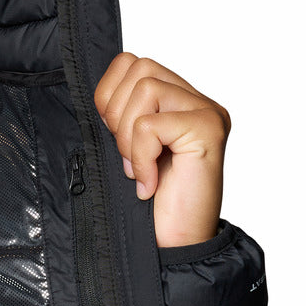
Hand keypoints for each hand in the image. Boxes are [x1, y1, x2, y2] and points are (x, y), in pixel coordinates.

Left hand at [93, 53, 229, 247]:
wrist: (172, 243)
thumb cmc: (148, 200)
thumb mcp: (124, 147)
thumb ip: (120, 113)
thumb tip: (97, 89)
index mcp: (177, 99)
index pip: (131, 62)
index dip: (109, 94)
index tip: (114, 136)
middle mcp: (197, 100)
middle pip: (138, 66)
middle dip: (117, 113)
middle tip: (127, 156)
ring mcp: (207, 111)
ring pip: (146, 88)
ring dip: (128, 135)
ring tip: (139, 168)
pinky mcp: (209, 128)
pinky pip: (151, 125)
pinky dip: (140, 156)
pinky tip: (149, 181)